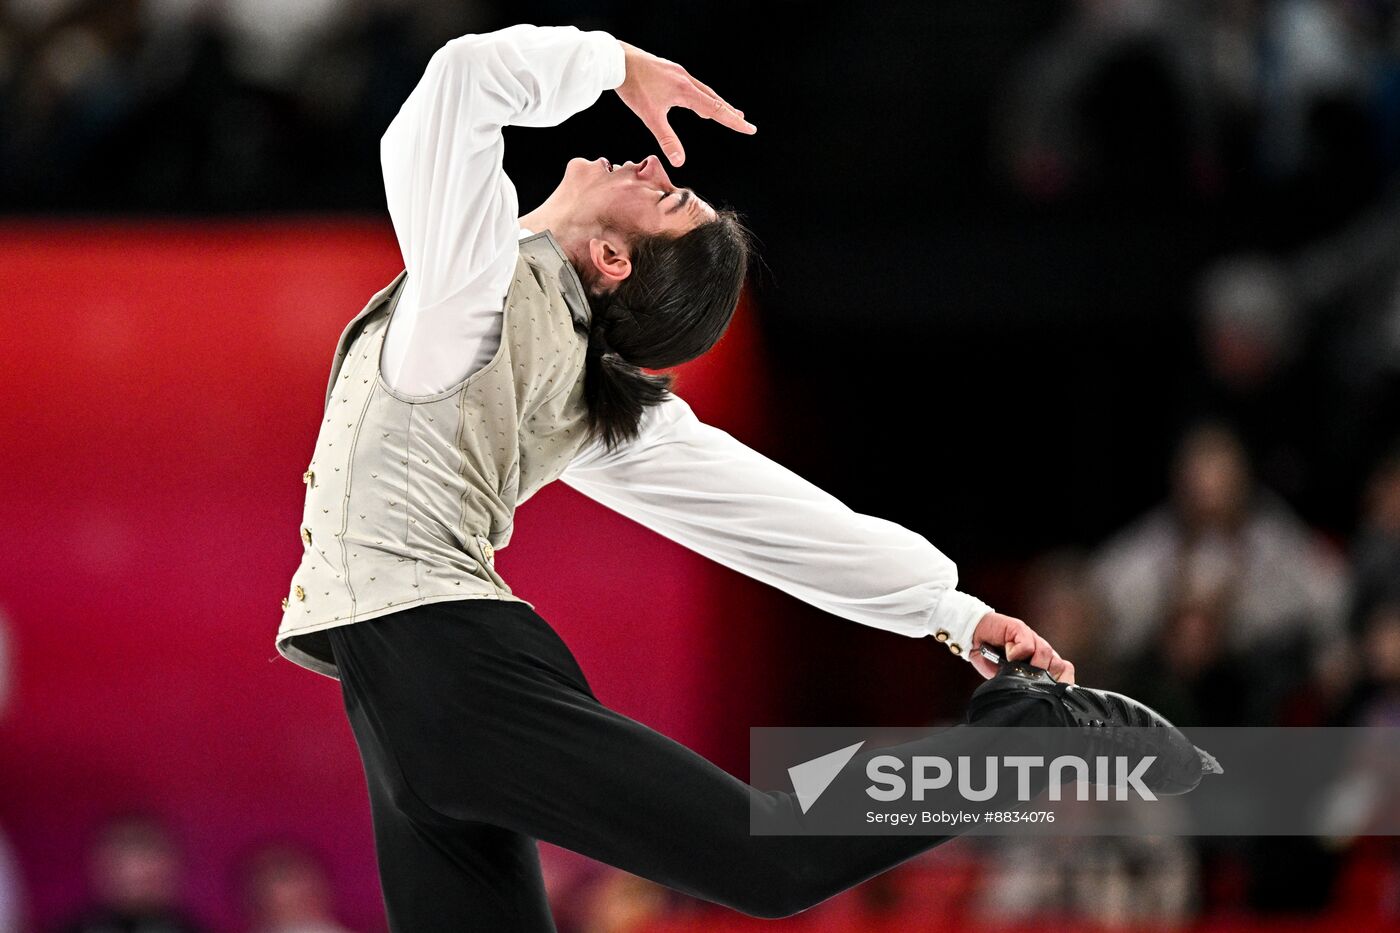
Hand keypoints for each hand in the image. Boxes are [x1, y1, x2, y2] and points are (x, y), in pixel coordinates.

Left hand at [614, 40, 755, 166]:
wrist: (616, 60)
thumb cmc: (632, 87)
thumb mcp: (650, 117)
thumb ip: (666, 139)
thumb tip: (680, 161)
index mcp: (685, 91)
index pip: (716, 109)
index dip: (733, 121)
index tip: (749, 128)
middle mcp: (685, 79)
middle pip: (713, 98)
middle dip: (728, 111)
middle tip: (742, 120)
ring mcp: (678, 72)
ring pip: (702, 90)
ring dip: (714, 102)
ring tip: (723, 110)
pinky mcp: (669, 69)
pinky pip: (690, 84)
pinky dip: (699, 94)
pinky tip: (693, 97)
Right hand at [969, 612, 1074, 683]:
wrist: (974, 638)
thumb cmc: (992, 659)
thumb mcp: (1010, 678)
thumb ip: (1025, 682)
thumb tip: (1039, 698)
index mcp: (1041, 662)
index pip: (1064, 670)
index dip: (1062, 680)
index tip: (1052, 690)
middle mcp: (1039, 649)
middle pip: (1057, 664)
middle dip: (1042, 674)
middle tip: (1024, 675)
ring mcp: (1032, 638)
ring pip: (1044, 653)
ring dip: (1028, 662)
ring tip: (1012, 662)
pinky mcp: (1020, 629)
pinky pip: (1027, 645)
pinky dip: (1016, 652)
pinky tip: (1007, 653)